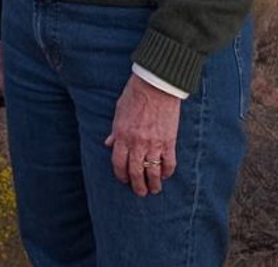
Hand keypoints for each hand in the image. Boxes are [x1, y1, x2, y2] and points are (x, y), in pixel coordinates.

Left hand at [105, 74, 181, 195]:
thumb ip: (115, 131)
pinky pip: (168, 163)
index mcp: (122, 135)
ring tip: (154, 190)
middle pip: (135, 172)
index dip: (120, 175)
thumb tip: (108, 144)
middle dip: (137, 186)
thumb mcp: (119, 112)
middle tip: (140, 192)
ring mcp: (153, 144)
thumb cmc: (135, 95)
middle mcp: (136, 143)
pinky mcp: (169, 142)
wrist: (156, 85)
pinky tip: (166, 176)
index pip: (118, 163)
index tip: (124, 180)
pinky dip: (167, 172)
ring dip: (153, 184)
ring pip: (152, 172)